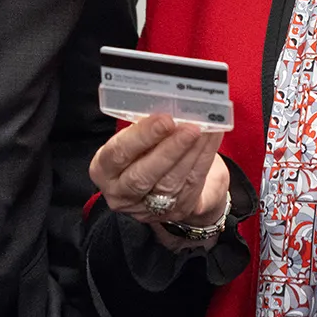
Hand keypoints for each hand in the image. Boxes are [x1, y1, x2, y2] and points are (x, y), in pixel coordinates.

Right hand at [90, 114, 228, 249]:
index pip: (118, 154)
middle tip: (189, 127)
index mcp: (104, 169)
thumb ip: (145, 127)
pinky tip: (212, 137)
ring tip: (204, 130)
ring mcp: (148, 208)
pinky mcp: (176, 211)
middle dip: (169, 149)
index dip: (141, 137)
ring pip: (170, 182)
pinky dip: (204, 157)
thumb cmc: (147, 148)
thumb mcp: (136, 138)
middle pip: (143, 175)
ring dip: (191, 153)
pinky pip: (192, 183)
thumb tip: (168, 105)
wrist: (169, 177)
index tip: (164, 120)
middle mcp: (121, 193)